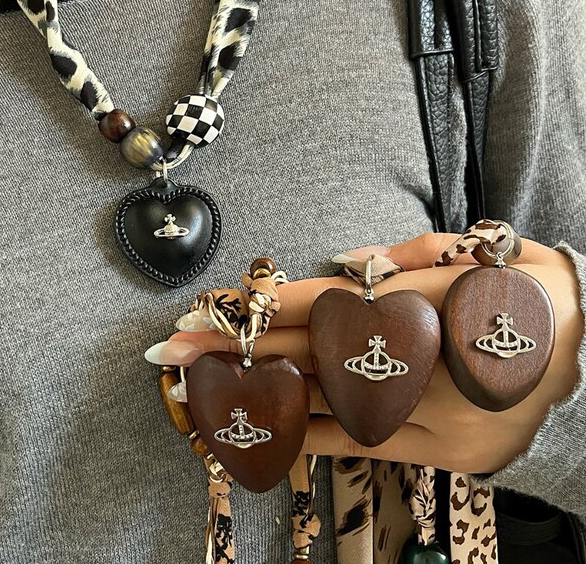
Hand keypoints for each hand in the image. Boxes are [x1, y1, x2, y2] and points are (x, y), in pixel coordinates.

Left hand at [146, 233, 582, 473]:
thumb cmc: (524, 285)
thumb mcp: (477, 249)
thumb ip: (405, 257)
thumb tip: (344, 272)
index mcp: (442, 301)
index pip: (333, 304)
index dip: (267, 307)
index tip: (210, 309)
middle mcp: (439, 363)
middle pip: (317, 354)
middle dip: (242, 350)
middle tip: (174, 350)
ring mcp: (443, 415)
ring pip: (331, 403)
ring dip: (262, 392)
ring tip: (199, 390)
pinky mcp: (451, 450)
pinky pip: (363, 443)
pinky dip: (308, 433)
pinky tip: (260, 428)